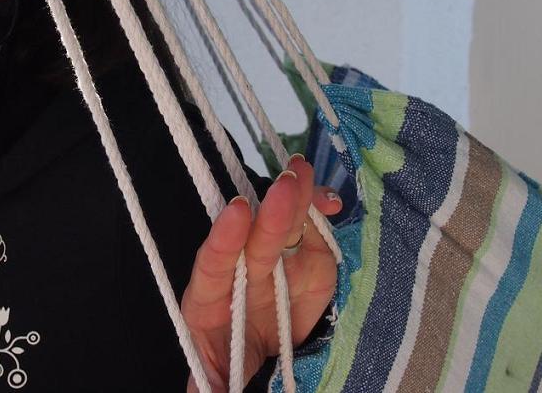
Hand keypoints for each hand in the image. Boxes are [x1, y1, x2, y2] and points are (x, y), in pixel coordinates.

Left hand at [181, 155, 339, 390]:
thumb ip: (210, 383)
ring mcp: (276, 262)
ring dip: (295, 197)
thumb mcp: (216, 377)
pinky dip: (322, 214)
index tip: (238, 212)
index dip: (225, 239)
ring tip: (302, 171)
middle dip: (272, 212)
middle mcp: (242, 272)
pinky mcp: (308, 263)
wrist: (262, 364)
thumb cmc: (226, 365)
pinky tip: (332, 201)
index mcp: (210, 299)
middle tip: (286, 183)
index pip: (214, 264)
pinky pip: (315, 234)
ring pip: (284, 225)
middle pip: (255, 239)